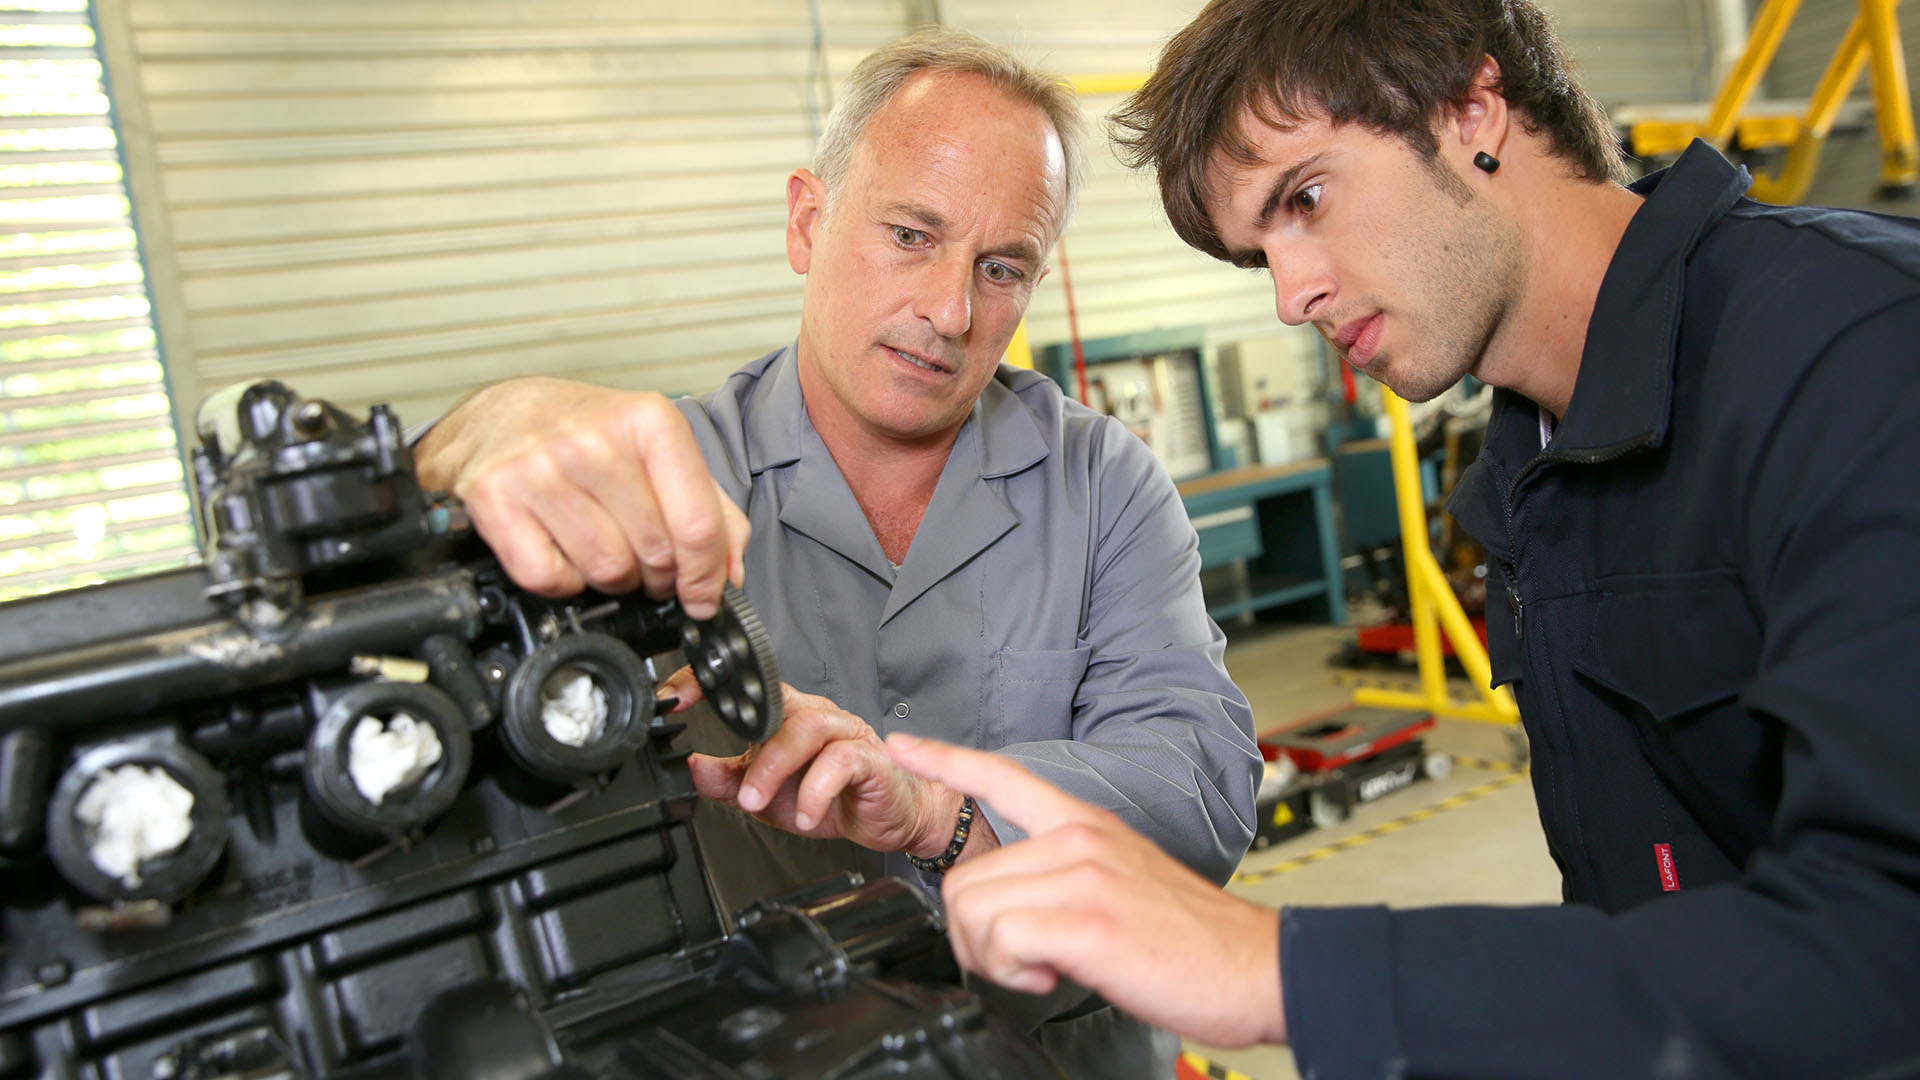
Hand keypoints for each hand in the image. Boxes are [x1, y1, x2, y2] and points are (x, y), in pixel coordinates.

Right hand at [414, 377, 747, 618]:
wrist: (496, 415)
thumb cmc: (582, 434)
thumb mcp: (656, 451)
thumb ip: (709, 508)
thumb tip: (730, 576)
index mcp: (648, 421)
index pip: (696, 524)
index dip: (706, 576)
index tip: (704, 598)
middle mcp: (593, 439)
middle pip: (654, 554)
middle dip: (658, 576)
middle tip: (645, 566)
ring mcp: (540, 467)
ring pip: (606, 571)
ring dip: (611, 579)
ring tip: (602, 551)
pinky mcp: (494, 496)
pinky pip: (549, 578)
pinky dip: (561, 582)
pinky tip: (560, 552)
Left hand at [661, 669, 997, 860]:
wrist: (892, 816)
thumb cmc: (835, 797)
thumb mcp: (768, 796)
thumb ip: (730, 781)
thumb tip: (691, 768)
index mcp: (788, 717)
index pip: (748, 688)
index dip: (710, 684)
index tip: (675, 698)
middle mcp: (816, 716)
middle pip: (779, 710)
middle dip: (754, 753)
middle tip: (740, 794)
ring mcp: (845, 733)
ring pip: (808, 729)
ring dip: (778, 768)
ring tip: (761, 804)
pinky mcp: (871, 758)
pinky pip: (842, 761)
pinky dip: (817, 790)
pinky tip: (806, 814)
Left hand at [887, 732, 1285, 1048]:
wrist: (1257, 967)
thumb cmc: (1194, 939)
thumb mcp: (1125, 882)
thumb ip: (1068, 877)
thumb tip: (1019, 910)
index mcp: (1086, 824)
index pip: (1004, 776)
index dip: (946, 759)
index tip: (906, 745)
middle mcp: (1079, 839)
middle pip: (966, 880)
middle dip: (977, 936)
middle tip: (1025, 958)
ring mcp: (1083, 876)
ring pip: (974, 912)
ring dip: (994, 959)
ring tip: (1046, 966)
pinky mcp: (1088, 920)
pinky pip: (1001, 941)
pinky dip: (1014, 973)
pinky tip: (1053, 975)